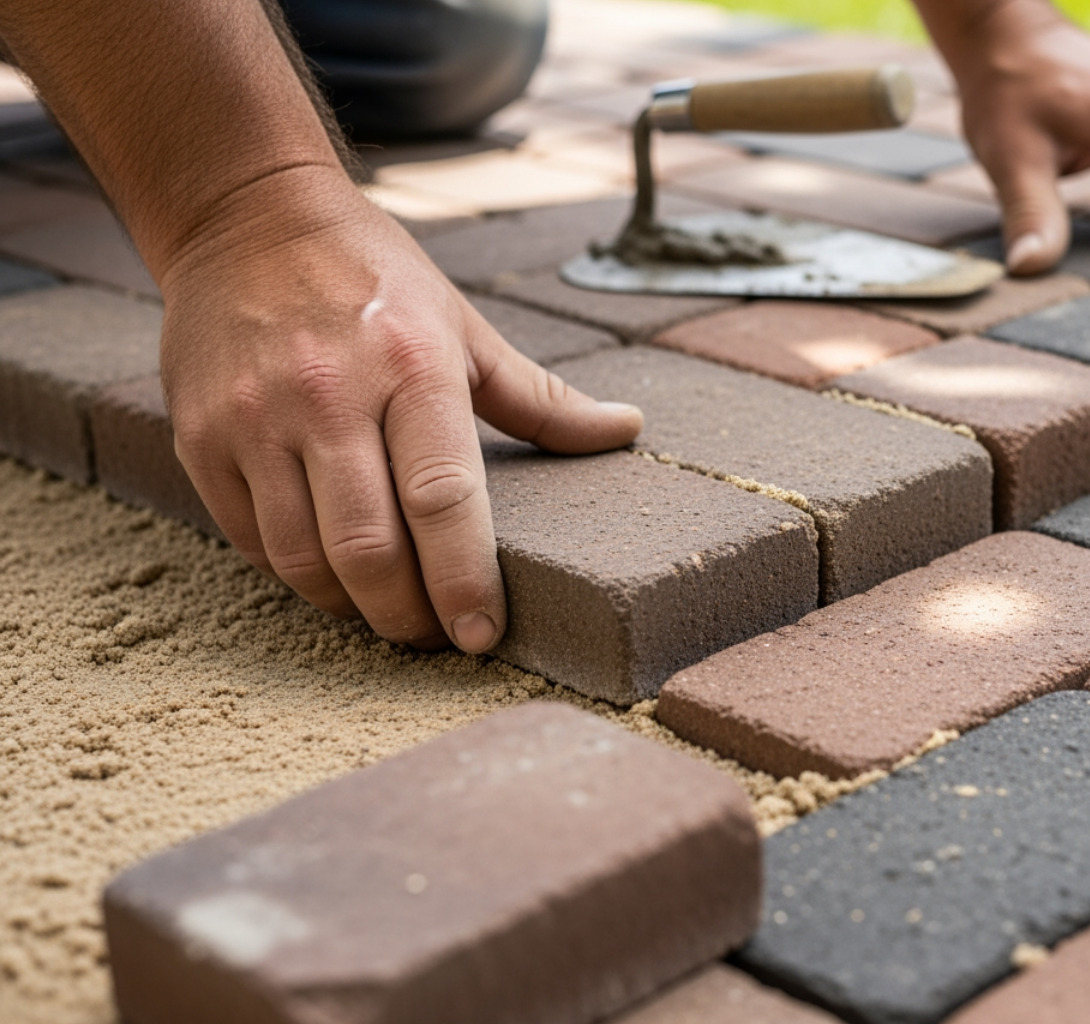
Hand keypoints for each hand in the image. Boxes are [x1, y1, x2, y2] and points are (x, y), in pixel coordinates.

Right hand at [159, 168, 641, 651]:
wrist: (245, 216)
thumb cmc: (374, 277)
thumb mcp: (464, 325)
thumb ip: (541, 397)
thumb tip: (627, 428)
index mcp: (411, 366)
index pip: (442, 499)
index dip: (463, 581)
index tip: (483, 634)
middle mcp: (327, 395)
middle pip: (368, 549)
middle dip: (409, 616)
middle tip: (437, 637)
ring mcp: (254, 419)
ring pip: (302, 559)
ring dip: (350, 606)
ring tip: (386, 612)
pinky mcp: (200, 436)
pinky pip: (249, 538)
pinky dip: (294, 572)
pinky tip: (329, 572)